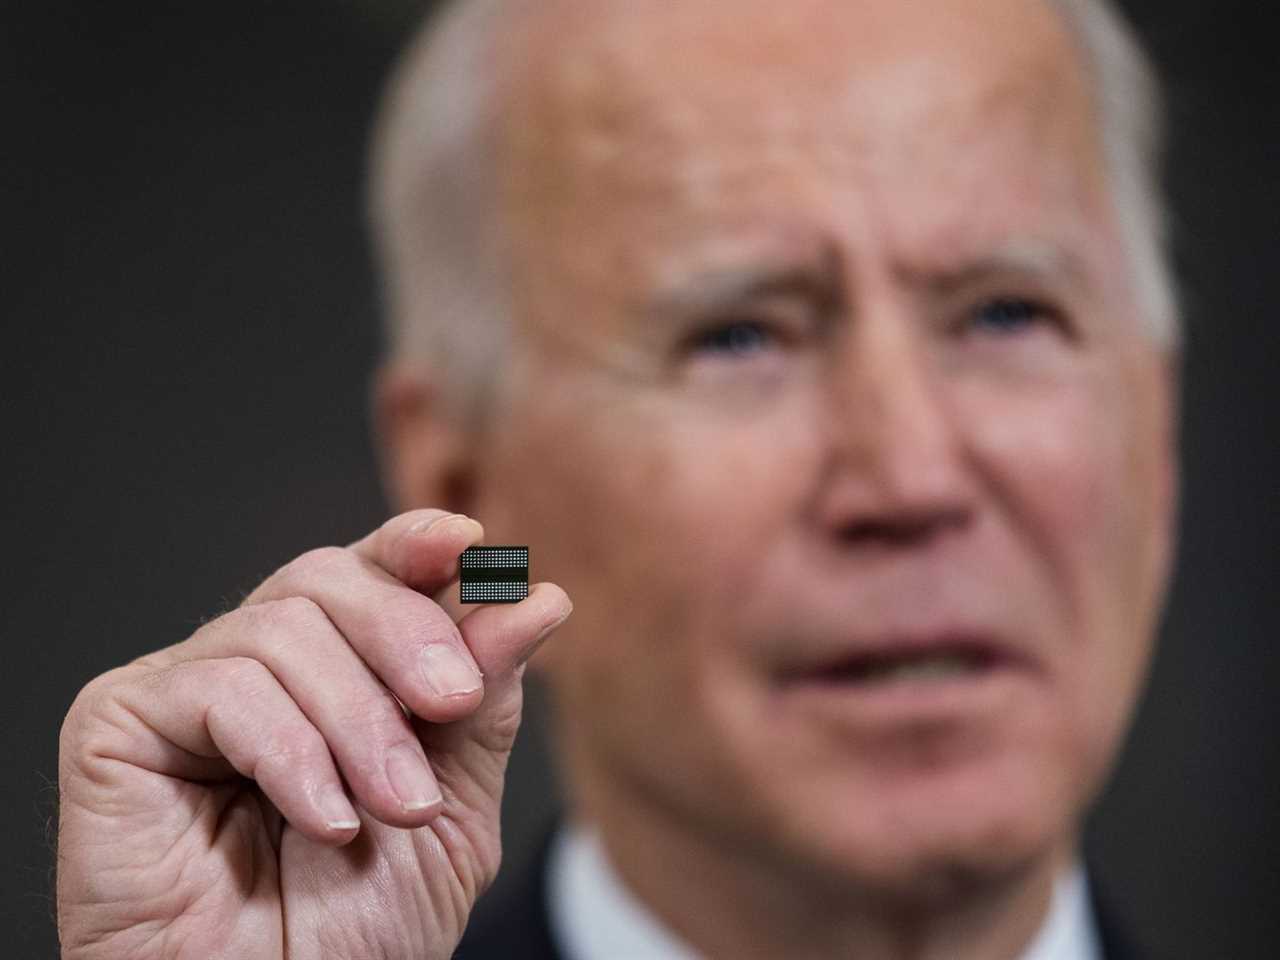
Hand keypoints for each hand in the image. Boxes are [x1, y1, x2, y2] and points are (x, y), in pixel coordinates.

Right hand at [55, 510, 571, 958]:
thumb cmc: (355, 931)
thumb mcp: (455, 808)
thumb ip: (486, 701)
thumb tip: (535, 598)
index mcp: (333, 673)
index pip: (367, 571)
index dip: (415, 544)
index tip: (471, 545)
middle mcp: (257, 667)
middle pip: (325, 578)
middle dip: (405, 634)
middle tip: (452, 702)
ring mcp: (184, 689)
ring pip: (279, 629)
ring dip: (360, 722)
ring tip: (397, 808)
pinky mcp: (118, 723)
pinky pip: (218, 686)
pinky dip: (290, 751)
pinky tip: (324, 818)